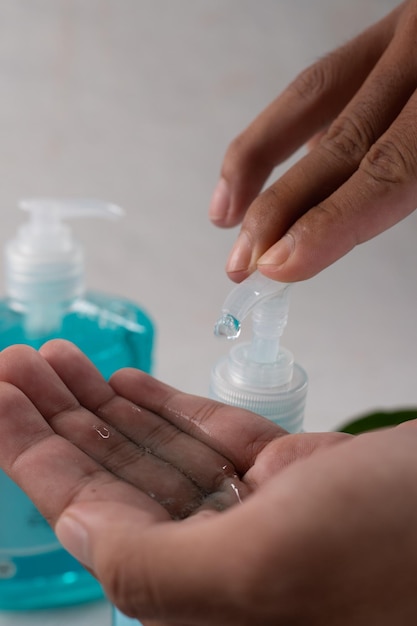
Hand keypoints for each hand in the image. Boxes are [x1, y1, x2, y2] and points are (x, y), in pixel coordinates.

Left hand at [0, 341, 416, 624]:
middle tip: (14, 363)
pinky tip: (118, 383)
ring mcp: (251, 509)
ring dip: (100, 402)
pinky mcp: (283, 471)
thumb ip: (157, 567)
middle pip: (112, 475)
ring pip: (153, 449)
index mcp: (200, 594)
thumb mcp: (268, 568)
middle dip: (56, 416)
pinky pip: (203, 435)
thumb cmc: (395, 546)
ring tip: (54, 358)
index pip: (85, 514)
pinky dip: (160, 407)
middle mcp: (217, 556)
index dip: (29, 451)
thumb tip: (76, 530)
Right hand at [209, 0, 416, 282]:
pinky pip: (330, 80)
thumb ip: (415, 179)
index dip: (328, 222)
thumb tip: (338, 234)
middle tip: (242, 262)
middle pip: (341, 138)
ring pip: (315, 92)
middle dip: (280, 208)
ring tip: (224, 213)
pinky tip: (265, 168)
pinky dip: (287, 126)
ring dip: (258, 157)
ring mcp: (405, 34)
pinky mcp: (391, 32)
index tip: (280, 264)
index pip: (389, 169)